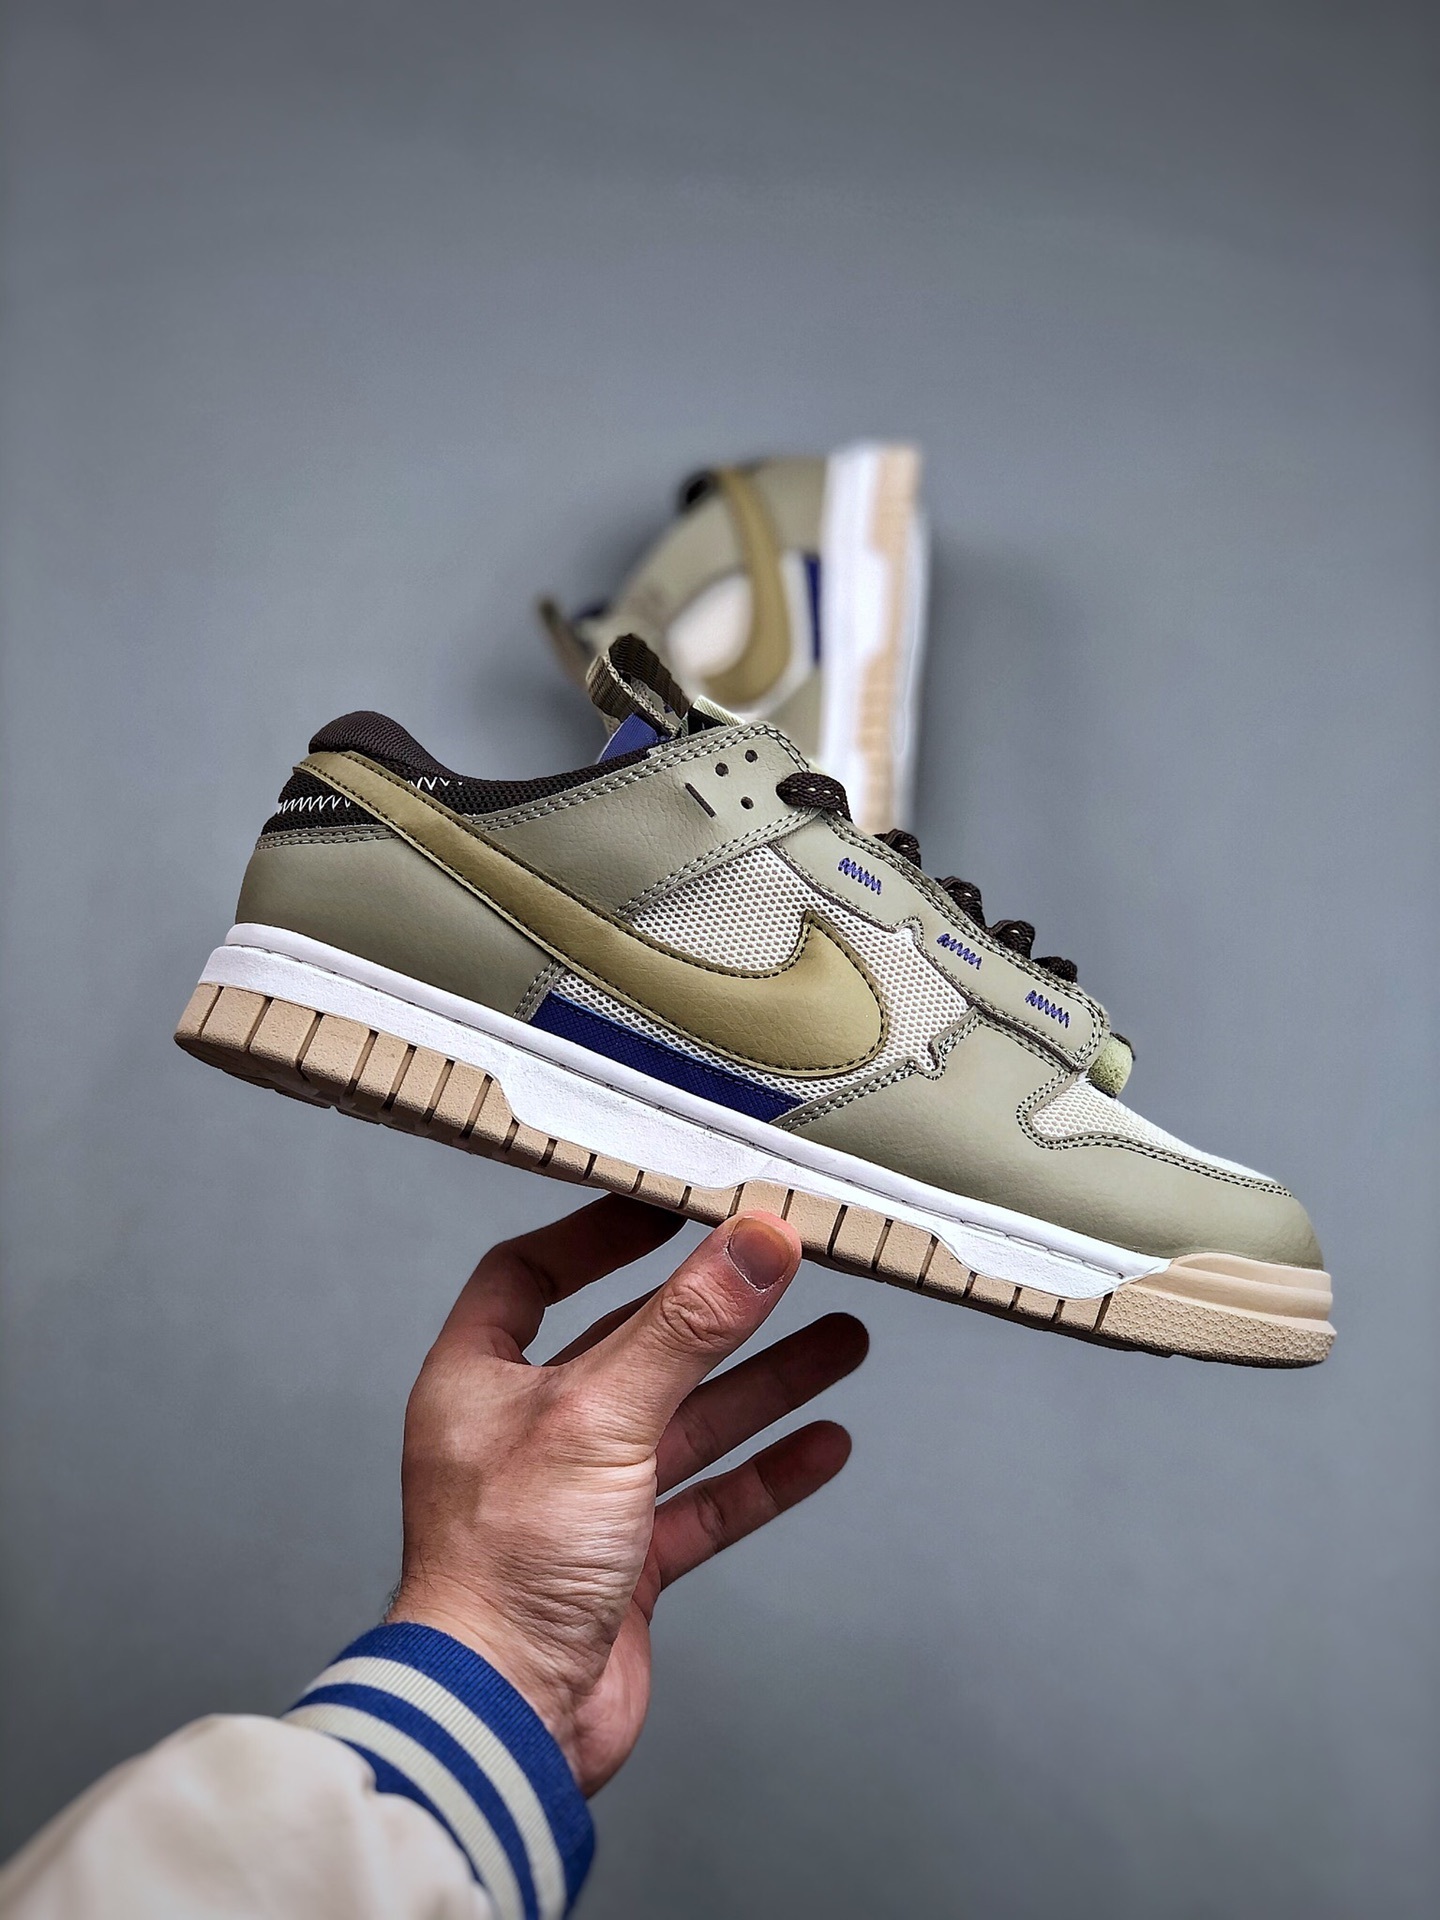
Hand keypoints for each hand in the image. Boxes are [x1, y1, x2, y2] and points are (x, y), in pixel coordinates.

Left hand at [387, 1196, 866, 1794]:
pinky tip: (823, 1445)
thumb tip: (755, 1244)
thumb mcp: (601, 1416)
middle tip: (788, 1268)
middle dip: (717, 1312)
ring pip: (685, 1423)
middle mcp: (526, 1432)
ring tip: (841, 1343)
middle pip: (633, 1346)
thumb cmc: (502, 1568)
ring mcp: (579, 1500)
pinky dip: (765, 1473)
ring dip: (761, 1386)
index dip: (595, 1234)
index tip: (668, 1203)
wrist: (504, 1720)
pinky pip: (707, 1502)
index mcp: (480, 1380)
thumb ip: (687, 1327)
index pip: (529, 1275)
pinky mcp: (624, 1565)